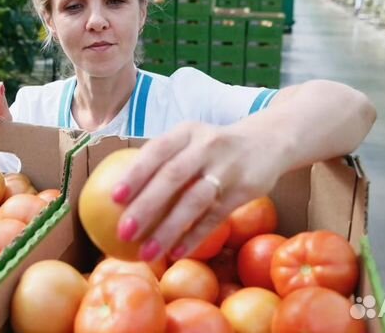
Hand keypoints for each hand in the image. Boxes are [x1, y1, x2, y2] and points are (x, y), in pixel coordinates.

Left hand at [111, 121, 286, 261]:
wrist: (270, 141)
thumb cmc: (213, 147)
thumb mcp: (191, 140)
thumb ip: (163, 159)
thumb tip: (120, 195)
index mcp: (187, 132)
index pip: (157, 151)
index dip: (135, 174)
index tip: (114, 198)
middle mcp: (206, 146)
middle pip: (173, 177)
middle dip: (146, 206)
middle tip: (123, 232)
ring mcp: (227, 169)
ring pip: (194, 201)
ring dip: (168, 229)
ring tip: (146, 253)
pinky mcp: (244, 191)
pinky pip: (215, 217)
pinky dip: (195, 236)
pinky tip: (176, 252)